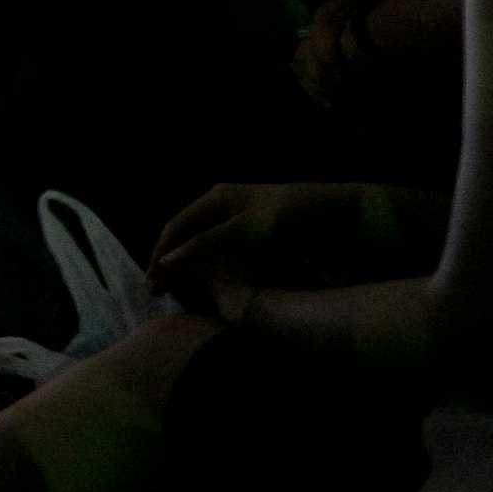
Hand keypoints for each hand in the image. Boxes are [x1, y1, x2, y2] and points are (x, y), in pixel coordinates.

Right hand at [150, 182, 368, 319]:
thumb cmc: (292, 216)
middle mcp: (222, 207)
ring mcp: (238, 221)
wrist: (339, 215)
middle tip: (159, 293)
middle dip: (170, 263)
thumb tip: (168, 260)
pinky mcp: (253, 236)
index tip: (152, 283)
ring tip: (177, 292)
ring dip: (187, 268)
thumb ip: (208, 243)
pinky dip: (208, 269)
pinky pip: (220, 253)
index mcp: (216, 198)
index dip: (160, 254)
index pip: (176, 227)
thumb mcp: (247, 229)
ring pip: (201, 247)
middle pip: (185, 237)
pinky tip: (207, 286)